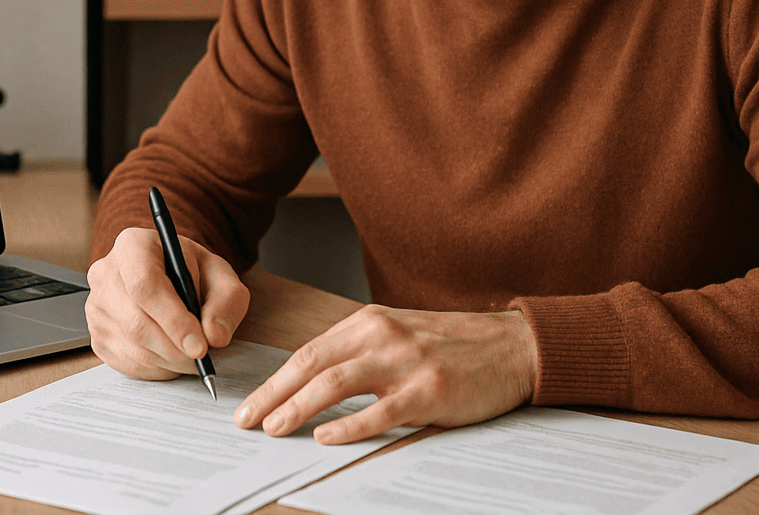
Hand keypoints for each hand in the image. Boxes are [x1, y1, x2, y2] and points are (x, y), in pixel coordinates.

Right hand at [86, 226, 249, 379]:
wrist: (171, 278)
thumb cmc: (192, 272)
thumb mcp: (220, 276)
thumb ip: (226, 301)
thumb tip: (215, 336)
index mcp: (133, 246)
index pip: (144, 284)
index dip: (173, 319)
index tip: (199, 346)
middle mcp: (106, 274)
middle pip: (136, 322)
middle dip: (176, 348)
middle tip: (203, 357)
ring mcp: (96, 307)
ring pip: (134, 348)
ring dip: (171, 361)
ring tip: (191, 354)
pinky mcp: (96, 336)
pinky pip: (128, 364)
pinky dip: (158, 369)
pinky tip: (172, 355)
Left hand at [233, 305, 537, 443]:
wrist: (511, 346)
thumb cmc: (451, 344)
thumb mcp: (397, 334)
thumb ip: (358, 352)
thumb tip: (308, 385)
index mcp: (369, 321)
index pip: (308, 351)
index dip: (275, 380)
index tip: (251, 403)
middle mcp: (382, 335)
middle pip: (312, 365)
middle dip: (274, 395)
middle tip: (247, 420)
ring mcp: (405, 362)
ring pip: (336, 383)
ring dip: (299, 407)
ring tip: (274, 428)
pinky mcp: (429, 390)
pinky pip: (379, 411)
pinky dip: (348, 426)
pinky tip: (325, 437)